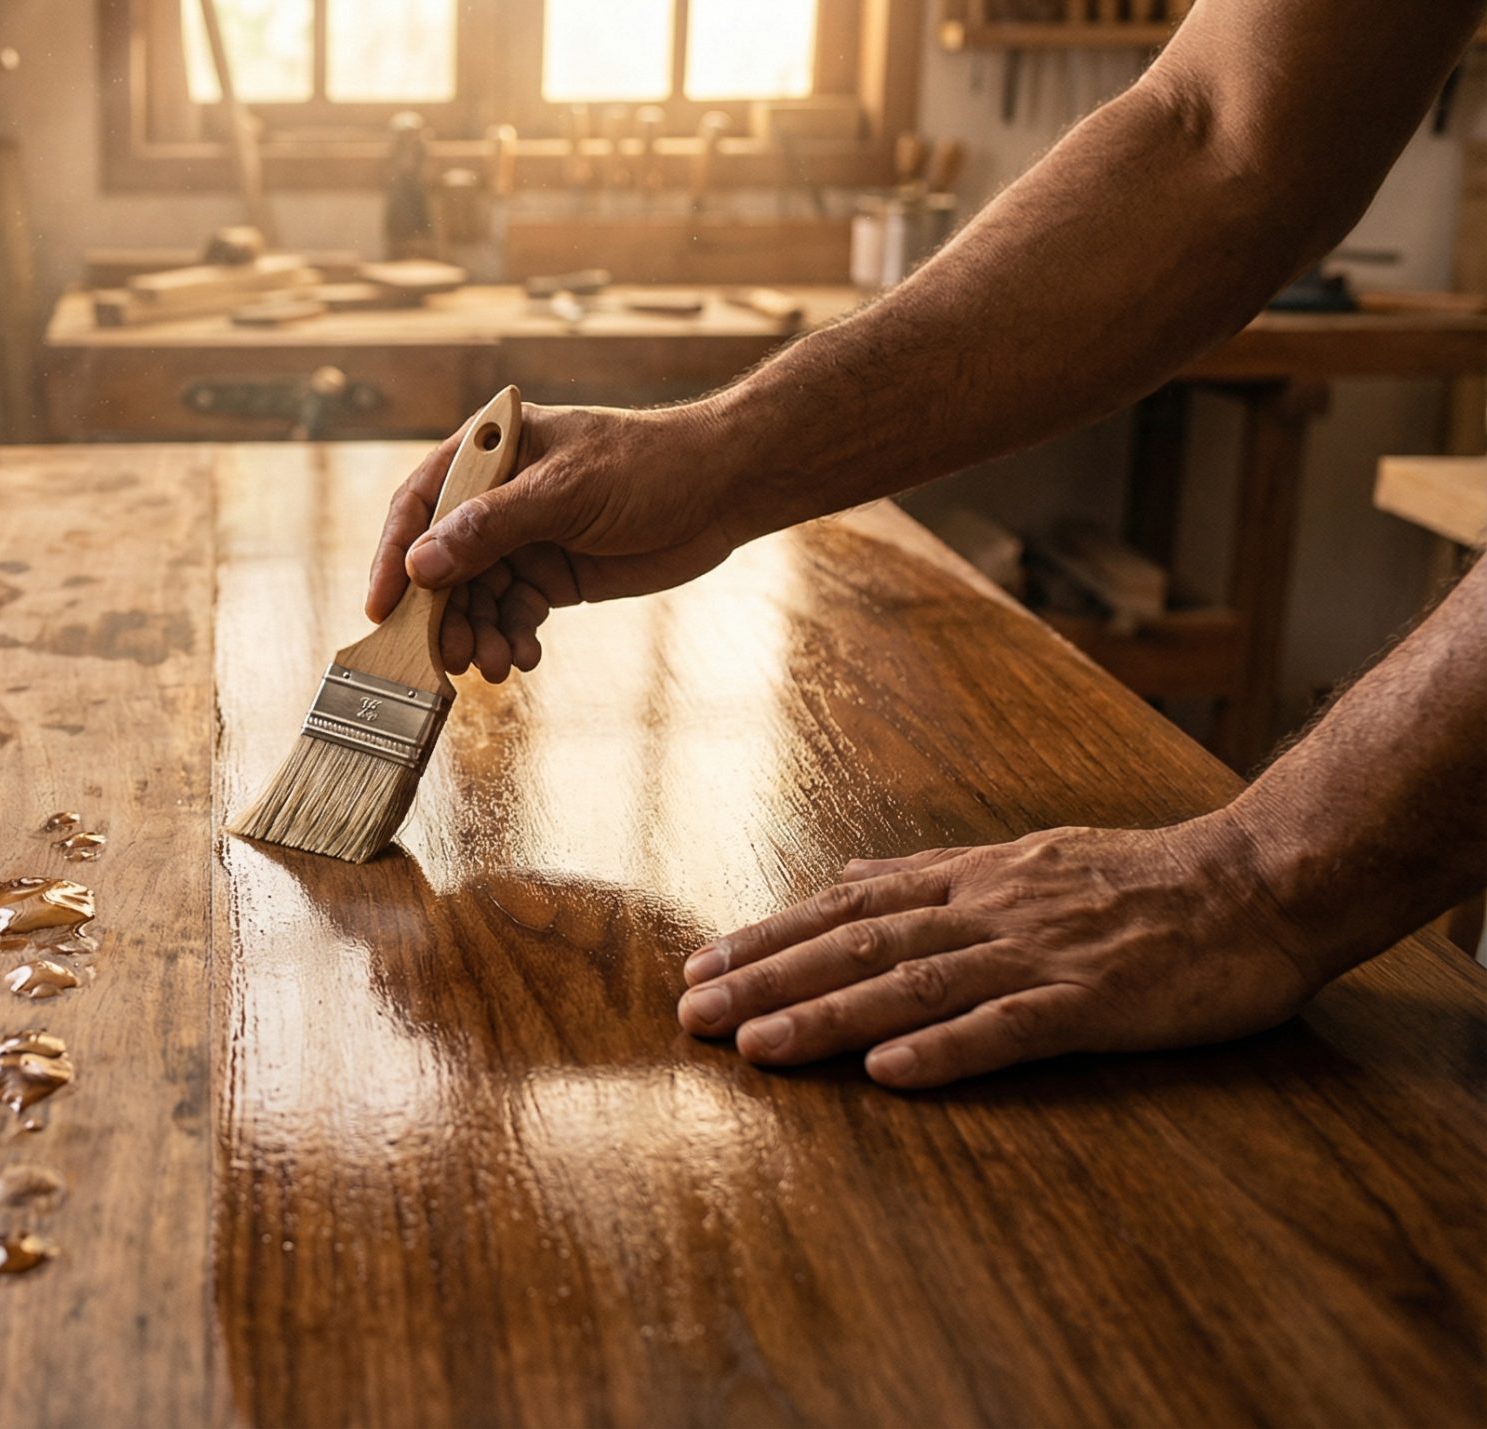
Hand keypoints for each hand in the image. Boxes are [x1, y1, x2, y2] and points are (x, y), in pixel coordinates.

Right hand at [365, 402, 743, 680]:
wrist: (723, 490)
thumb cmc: (648, 466)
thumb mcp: (565, 492)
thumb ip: (490, 529)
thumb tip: (421, 567)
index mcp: (490, 454)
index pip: (420, 504)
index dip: (394, 555)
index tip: (381, 607)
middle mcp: (496, 498)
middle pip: (442, 563)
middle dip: (443, 612)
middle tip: (449, 655)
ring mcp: (523, 540)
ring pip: (476, 597)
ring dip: (478, 634)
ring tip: (494, 665)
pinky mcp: (551, 577)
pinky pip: (513, 615)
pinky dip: (511, 639)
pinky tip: (522, 658)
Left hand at [674, 819, 1336, 1088]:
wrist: (1262, 880)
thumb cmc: (1146, 879)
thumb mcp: (1026, 859)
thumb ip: (937, 873)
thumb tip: (853, 874)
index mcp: (972, 879)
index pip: (847, 906)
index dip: (769, 936)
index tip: (699, 965)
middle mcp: (989, 909)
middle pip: (857, 945)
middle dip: (768, 981)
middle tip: (692, 1016)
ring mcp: (1039, 953)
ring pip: (913, 985)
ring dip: (828, 1017)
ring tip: (757, 1049)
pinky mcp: (1094, 1002)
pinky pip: (1009, 1028)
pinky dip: (945, 1050)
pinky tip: (888, 1073)